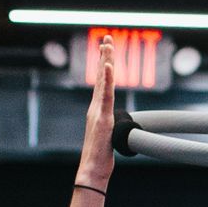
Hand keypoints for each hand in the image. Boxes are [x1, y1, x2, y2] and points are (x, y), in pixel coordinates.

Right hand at [77, 33, 114, 191]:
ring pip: (102, 82)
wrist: (92, 169)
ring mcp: (97, 112)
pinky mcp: (102, 118)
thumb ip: (111, 127)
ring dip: (104, 62)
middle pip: (101, 77)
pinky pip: (105, 96)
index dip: (104, 66)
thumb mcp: (108, 136)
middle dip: (104, 56)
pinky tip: (107, 66)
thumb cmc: (100, 157)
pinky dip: (106, 80)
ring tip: (107, 45)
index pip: (102, 83)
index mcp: (97, 110)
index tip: (107, 50)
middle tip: (107, 37)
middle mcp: (95, 108)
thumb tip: (114, 126)